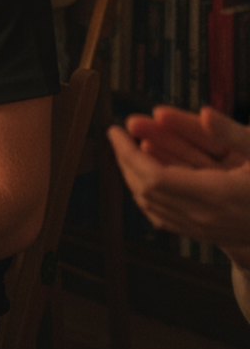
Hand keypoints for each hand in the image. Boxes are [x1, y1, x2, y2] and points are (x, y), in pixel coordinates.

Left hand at [108, 106, 249, 249]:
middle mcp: (206, 216)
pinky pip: (164, 218)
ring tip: (125, 150)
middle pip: (146, 190)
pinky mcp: (208, 235)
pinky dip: (147, 195)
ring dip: (132, 177)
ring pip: (151, 206)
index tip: (116, 129)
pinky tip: (144, 175)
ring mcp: (206, 230)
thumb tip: (204, 112)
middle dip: (125, 160)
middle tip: (116, 135)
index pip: (154, 176)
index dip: (128, 153)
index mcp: (217, 194)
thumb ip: (232, 134)